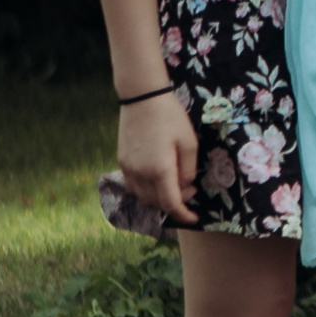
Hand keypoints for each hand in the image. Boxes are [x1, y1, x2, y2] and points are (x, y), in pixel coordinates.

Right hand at [118, 94, 199, 225]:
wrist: (142, 97)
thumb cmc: (170, 117)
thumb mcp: (189, 142)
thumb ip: (188, 170)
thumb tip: (186, 188)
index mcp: (159, 170)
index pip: (171, 204)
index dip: (183, 215)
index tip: (194, 219)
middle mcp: (140, 173)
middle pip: (156, 204)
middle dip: (174, 204)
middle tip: (189, 190)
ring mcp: (128, 168)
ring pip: (142, 197)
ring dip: (158, 199)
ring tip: (173, 185)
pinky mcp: (121, 161)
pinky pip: (132, 186)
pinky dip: (145, 191)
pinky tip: (156, 180)